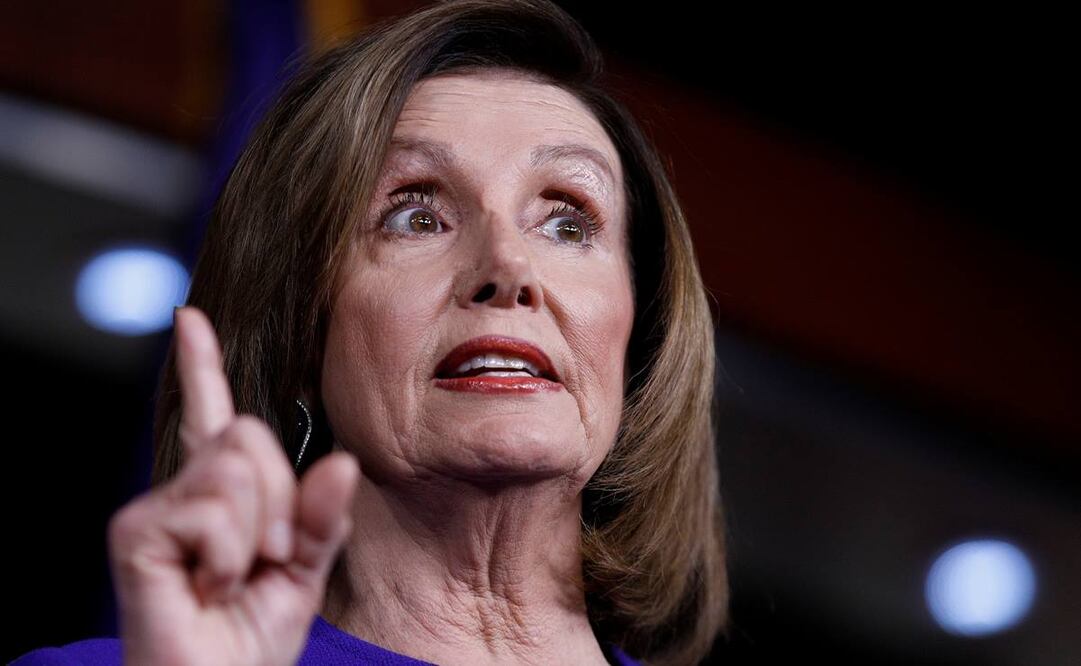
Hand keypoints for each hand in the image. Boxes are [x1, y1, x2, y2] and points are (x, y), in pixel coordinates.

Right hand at [107, 306, 358, 665]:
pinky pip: (214, 510)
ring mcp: (155, 508)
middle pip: (249, 437)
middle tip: (267, 560)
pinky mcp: (136, 531)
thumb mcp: (305, 571)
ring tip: (232, 578)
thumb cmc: (250, 640)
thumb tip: (340, 462)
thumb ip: (322, 517)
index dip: (201, 365)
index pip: (213, 416)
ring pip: (236, 468)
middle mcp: (183, 492)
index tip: (190, 317)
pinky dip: (230, 557)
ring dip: (258, 534)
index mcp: (222, 497)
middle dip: (282, 502)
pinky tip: (206, 587)